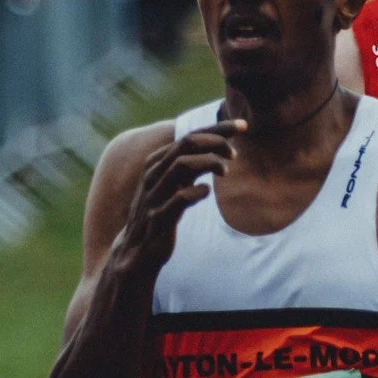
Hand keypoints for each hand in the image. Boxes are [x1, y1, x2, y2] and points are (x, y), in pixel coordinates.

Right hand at [113, 119, 246, 278]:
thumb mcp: (172, 185)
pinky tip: (207, 192)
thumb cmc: (160, 214)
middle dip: (215, 140)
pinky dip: (197, 191)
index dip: (217, 128)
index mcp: (158, 163)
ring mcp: (155, 195)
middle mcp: (154, 174)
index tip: (242, 126)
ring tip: (225, 170)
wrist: (135, 252)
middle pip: (187, 143)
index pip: (189, 136)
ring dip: (208, 162)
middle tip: (234, 152)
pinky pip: (180, 198)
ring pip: (182, 165)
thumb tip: (215, 146)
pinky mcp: (159, 219)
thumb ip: (189, 165)